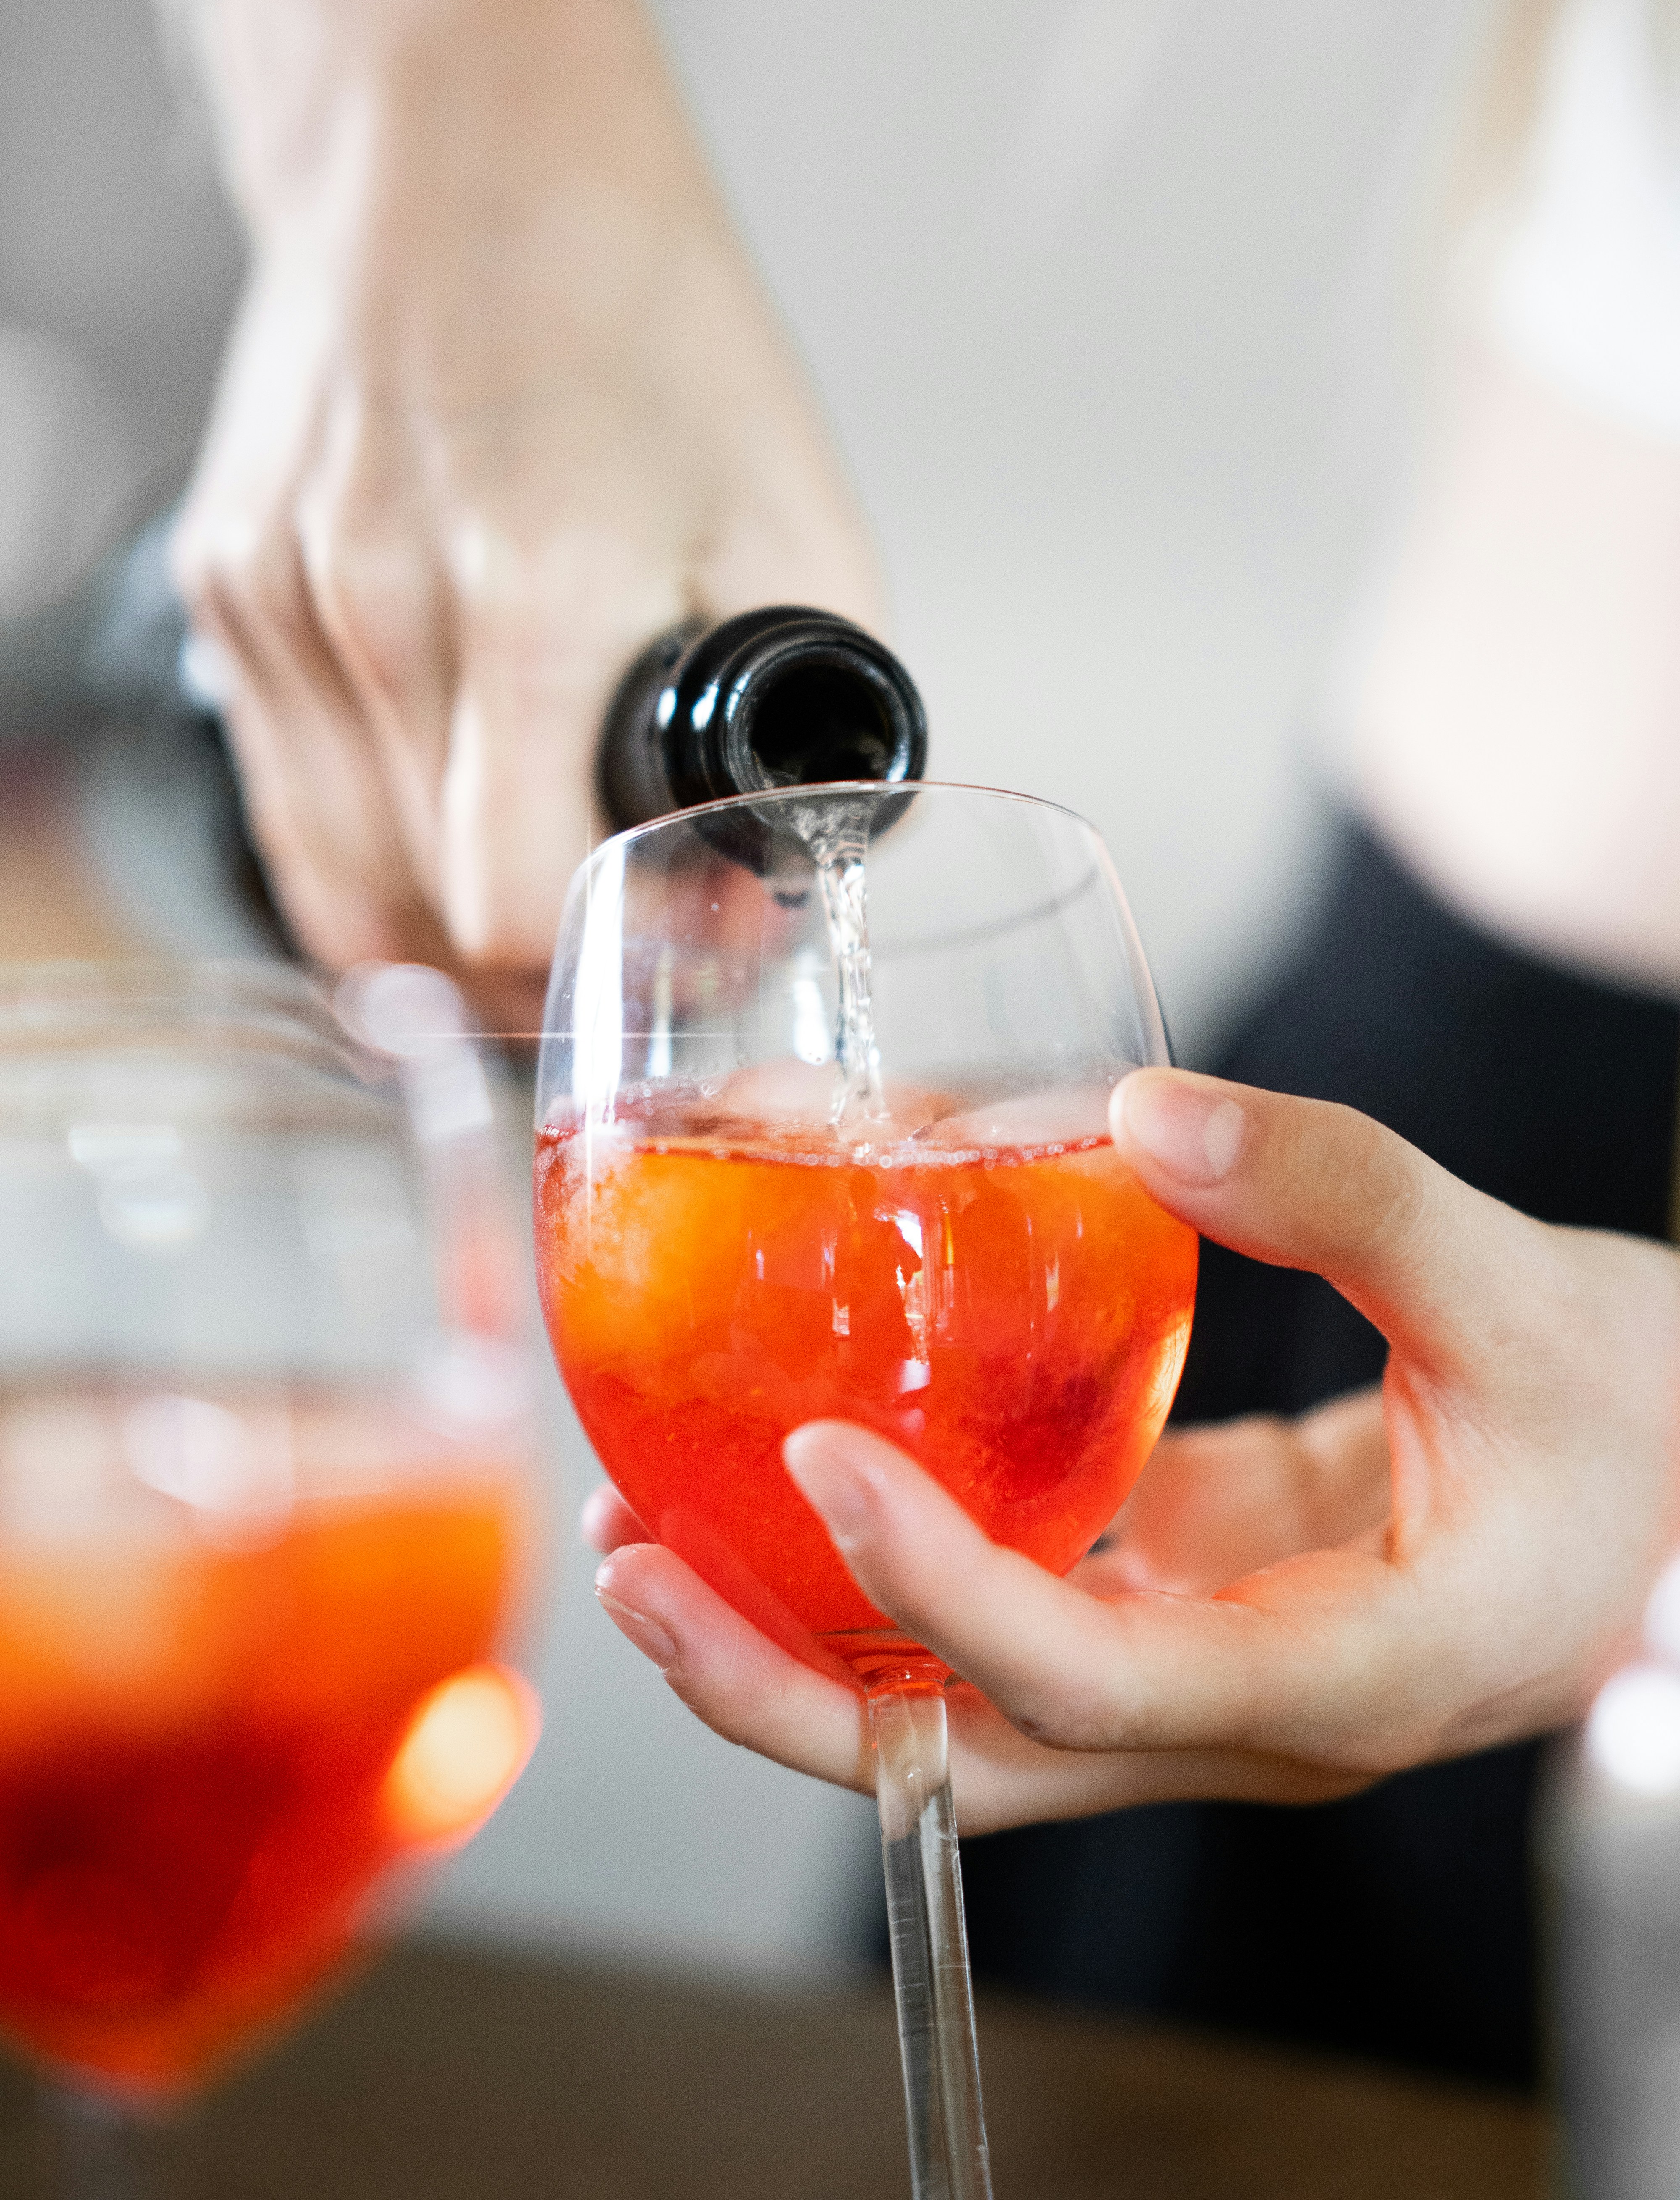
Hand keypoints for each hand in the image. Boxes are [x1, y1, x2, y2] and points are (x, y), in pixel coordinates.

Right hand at [173, 0, 881, 991]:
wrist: (455, 141)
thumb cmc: (640, 314)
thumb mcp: (794, 518)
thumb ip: (801, 727)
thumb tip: (764, 889)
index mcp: (536, 592)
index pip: (522, 906)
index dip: (617, 961)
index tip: (686, 941)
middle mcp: (376, 612)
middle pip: (432, 927)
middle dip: (550, 967)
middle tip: (634, 935)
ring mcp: (276, 606)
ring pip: (346, 894)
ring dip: (453, 936)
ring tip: (549, 894)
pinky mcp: (227, 595)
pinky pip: (292, 809)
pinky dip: (375, 861)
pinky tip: (452, 837)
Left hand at [588, 1070, 1679, 1828]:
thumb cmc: (1636, 1420)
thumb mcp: (1521, 1290)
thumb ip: (1340, 1195)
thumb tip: (1141, 1114)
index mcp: (1342, 1681)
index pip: (1099, 1684)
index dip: (944, 1593)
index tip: (821, 1460)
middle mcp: (1245, 1710)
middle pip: (976, 1762)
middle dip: (788, 1687)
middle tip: (635, 1564)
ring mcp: (1202, 1664)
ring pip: (968, 1707)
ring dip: (806, 1631)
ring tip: (649, 1526)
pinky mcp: (1183, 1591)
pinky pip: (1013, 1597)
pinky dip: (900, 1541)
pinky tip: (811, 1449)